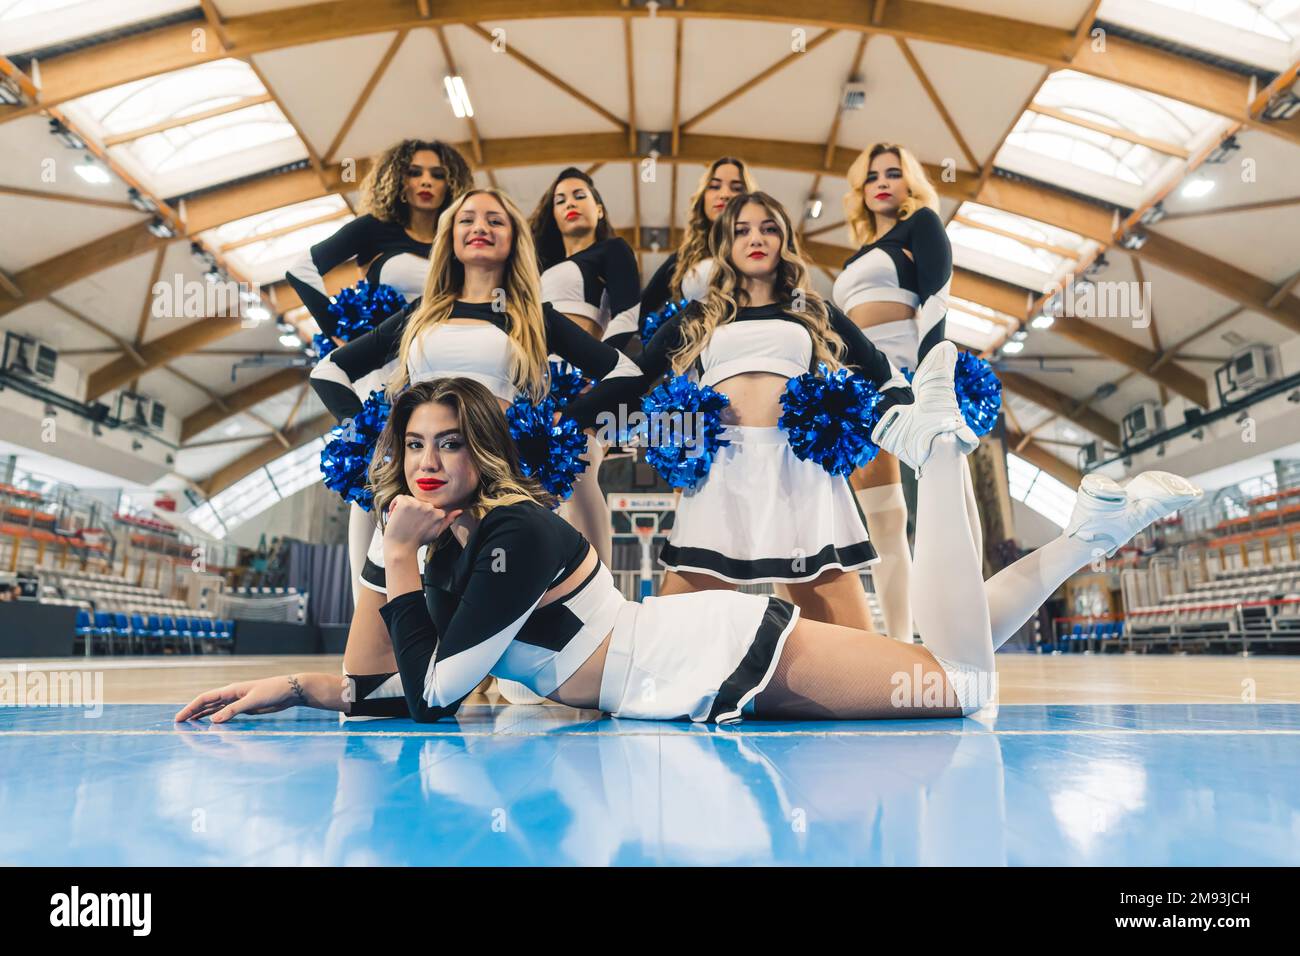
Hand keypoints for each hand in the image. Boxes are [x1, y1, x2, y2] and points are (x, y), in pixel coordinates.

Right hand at [174, 675, 306, 722]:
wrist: (290, 690)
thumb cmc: (273, 691)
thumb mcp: (253, 700)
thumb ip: (234, 710)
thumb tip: (214, 720)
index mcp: (231, 690)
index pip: (205, 698)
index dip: (190, 707)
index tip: (178, 718)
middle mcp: (232, 695)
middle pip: (207, 704)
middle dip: (192, 712)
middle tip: (178, 724)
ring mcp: (238, 701)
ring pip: (215, 709)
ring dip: (202, 716)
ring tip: (189, 725)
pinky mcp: (245, 708)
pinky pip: (226, 714)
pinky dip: (216, 719)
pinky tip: (211, 725)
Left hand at [384, 495, 461, 550]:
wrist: (401, 549)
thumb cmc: (418, 541)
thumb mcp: (437, 532)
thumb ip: (448, 520)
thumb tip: (460, 511)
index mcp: (439, 513)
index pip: (428, 507)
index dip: (420, 515)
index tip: (415, 525)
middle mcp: (430, 508)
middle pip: (419, 502)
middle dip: (412, 511)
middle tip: (408, 524)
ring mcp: (418, 505)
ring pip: (409, 499)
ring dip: (403, 508)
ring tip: (401, 521)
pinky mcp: (405, 503)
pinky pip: (398, 498)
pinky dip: (394, 505)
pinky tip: (394, 515)